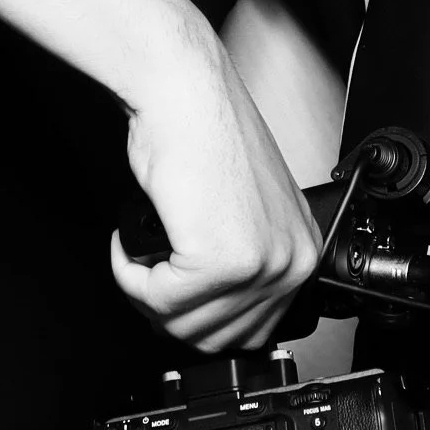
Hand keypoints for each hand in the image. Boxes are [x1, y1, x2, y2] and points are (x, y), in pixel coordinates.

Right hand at [109, 28, 321, 352]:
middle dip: (166, 312)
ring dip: (144, 293)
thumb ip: (241, 259)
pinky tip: (128, 242)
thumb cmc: (202, 131)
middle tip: (142, 274)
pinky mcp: (220, 260)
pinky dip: (129, 276)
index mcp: (302, 251)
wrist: (183, 93)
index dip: (196, 318)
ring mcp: (260, 264)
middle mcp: (292, 262)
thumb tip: (211, 307)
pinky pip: (159, 300)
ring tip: (135, 252)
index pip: (251, 331)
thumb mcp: (242, 209)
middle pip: (216, 337)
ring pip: (183, 324)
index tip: (168, 293)